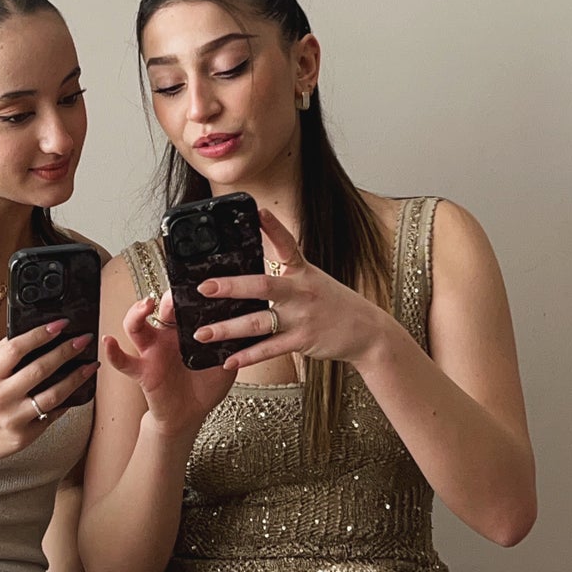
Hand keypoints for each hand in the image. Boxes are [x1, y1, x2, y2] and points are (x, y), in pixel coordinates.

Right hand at [0, 321, 96, 470]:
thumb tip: (22, 333)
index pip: (17, 348)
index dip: (41, 334)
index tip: (60, 324)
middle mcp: (0, 397)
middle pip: (40, 369)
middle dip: (66, 351)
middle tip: (83, 340)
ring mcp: (13, 418)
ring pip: (52, 395)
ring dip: (76, 379)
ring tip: (90, 367)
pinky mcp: (22, 437)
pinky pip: (50, 417)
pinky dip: (64, 404)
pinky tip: (75, 393)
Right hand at [100, 291, 234, 439]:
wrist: (190, 414)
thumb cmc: (206, 385)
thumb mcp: (225, 362)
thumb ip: (232, 346)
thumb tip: (244, 326)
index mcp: (186, 330)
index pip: (184, 304)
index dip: (187, 294)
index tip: (197, 286)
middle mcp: (166, 337)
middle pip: (159, 308)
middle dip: (165, 298)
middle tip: (174, 296)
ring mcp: (151, 352)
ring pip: (135, 327)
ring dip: (136, 313)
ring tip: (144, 305)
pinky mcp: (142, 371)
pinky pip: (123, 361)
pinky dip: (113, 352)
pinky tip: (109, 342)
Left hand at [190, 206, 398, 370]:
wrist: (368, 331)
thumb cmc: (334, 304)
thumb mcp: (313, 280)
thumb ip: (285, 274)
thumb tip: (251, 271)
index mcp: (303, 271)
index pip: (287, 244)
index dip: (273, 227)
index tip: (258, 211)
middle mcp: (301, 291)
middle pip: (263, 286)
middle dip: (232, 286)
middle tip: (205, 287)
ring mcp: (302, 317)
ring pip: (259, 322)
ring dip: (228, 329)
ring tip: (203, 333)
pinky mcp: (303, 341)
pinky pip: (269, 349)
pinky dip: (247, 356)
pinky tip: (228, 360)